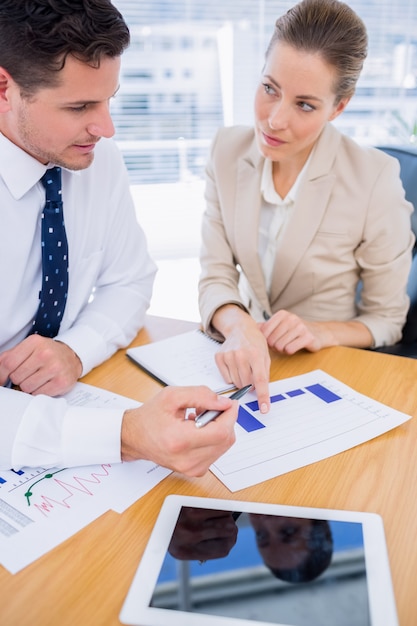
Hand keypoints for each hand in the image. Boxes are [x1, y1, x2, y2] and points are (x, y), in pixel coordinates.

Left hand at [0, 334, 81, 395]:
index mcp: (34, 342)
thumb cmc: (46, 354)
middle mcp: (45, 353)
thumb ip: (10, 357)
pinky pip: (39, 394)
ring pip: (26, 387)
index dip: (2, 375)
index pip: (8, 363)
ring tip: (37, 379)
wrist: (72, 357)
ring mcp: (55, 368)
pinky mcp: (61, 382)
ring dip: (29, 387)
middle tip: (28, 374)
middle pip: (17, 377)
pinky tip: (45, 384)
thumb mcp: (29, 348)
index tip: (3, 380)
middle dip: (19, 379)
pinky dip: (39, 392)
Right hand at [121, 385, 236, 475]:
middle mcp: (187, 459)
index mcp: (180, 440)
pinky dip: (213, 439)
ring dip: (219, 429)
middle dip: (224, 420)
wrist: (134, 437)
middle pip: (225, 440)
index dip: (230, 415)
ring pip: (223, 446)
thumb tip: (223, 403)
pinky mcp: (195, 471)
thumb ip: (201, 395)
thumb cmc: (150, 417)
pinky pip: (216, 452)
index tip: (230, 403)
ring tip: (199, 419)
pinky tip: (198, 430)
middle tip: (211, 408)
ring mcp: (192, 468)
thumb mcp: (172, 396)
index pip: (221, 432)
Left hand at [168, 507, 237, 559]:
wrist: (147, 513)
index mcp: (187, 552)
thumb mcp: (182, 548)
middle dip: (231, 527)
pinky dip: (218, 505)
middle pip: (228, 531)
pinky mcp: (190, 504)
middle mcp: (189, 537)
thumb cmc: (168, 530)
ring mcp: (190, 519)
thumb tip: (227, 542)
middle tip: (227, 524)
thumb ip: (203, 549)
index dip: (230, 542)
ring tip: (214, 515)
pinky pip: (216, 504)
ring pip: (225, 516)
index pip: (223, 549)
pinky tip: (209, 507)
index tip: (231, 537)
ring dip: (225, 515)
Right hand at [214, 322, 270, 413]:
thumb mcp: (265, 356)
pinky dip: (232, 376)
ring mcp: (228, 356)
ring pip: (236, 383)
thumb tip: (259, 393)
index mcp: (256, 354)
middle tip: (252, 373)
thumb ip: (264, 374)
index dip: (263, 396)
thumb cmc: (255, 343)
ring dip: (241, 380)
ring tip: (244, 367)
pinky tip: (235, 365)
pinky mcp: (219, 357)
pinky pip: (226, 379)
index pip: (260, 380)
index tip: (264, 409)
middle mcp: (241, 355)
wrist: (240, 329)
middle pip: (246, 384)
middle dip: (251, 384)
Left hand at [260, 310, 324, 353]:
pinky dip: (290, 352)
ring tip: (288, 345)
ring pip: (279, 346)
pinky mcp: (308, 337)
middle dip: (274, 346)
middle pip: (271, 341)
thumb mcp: (280, 325)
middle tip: (282, 345)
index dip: (266, 340)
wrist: (319, 333)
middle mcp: (290, 318)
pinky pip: (289, 349)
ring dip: (282, 350)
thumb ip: (265, 326)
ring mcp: (300, 327)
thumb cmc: (295, 331)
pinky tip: (295, 347)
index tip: (273, 341)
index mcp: (282, 314)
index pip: (263, 332)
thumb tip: (250, 328)